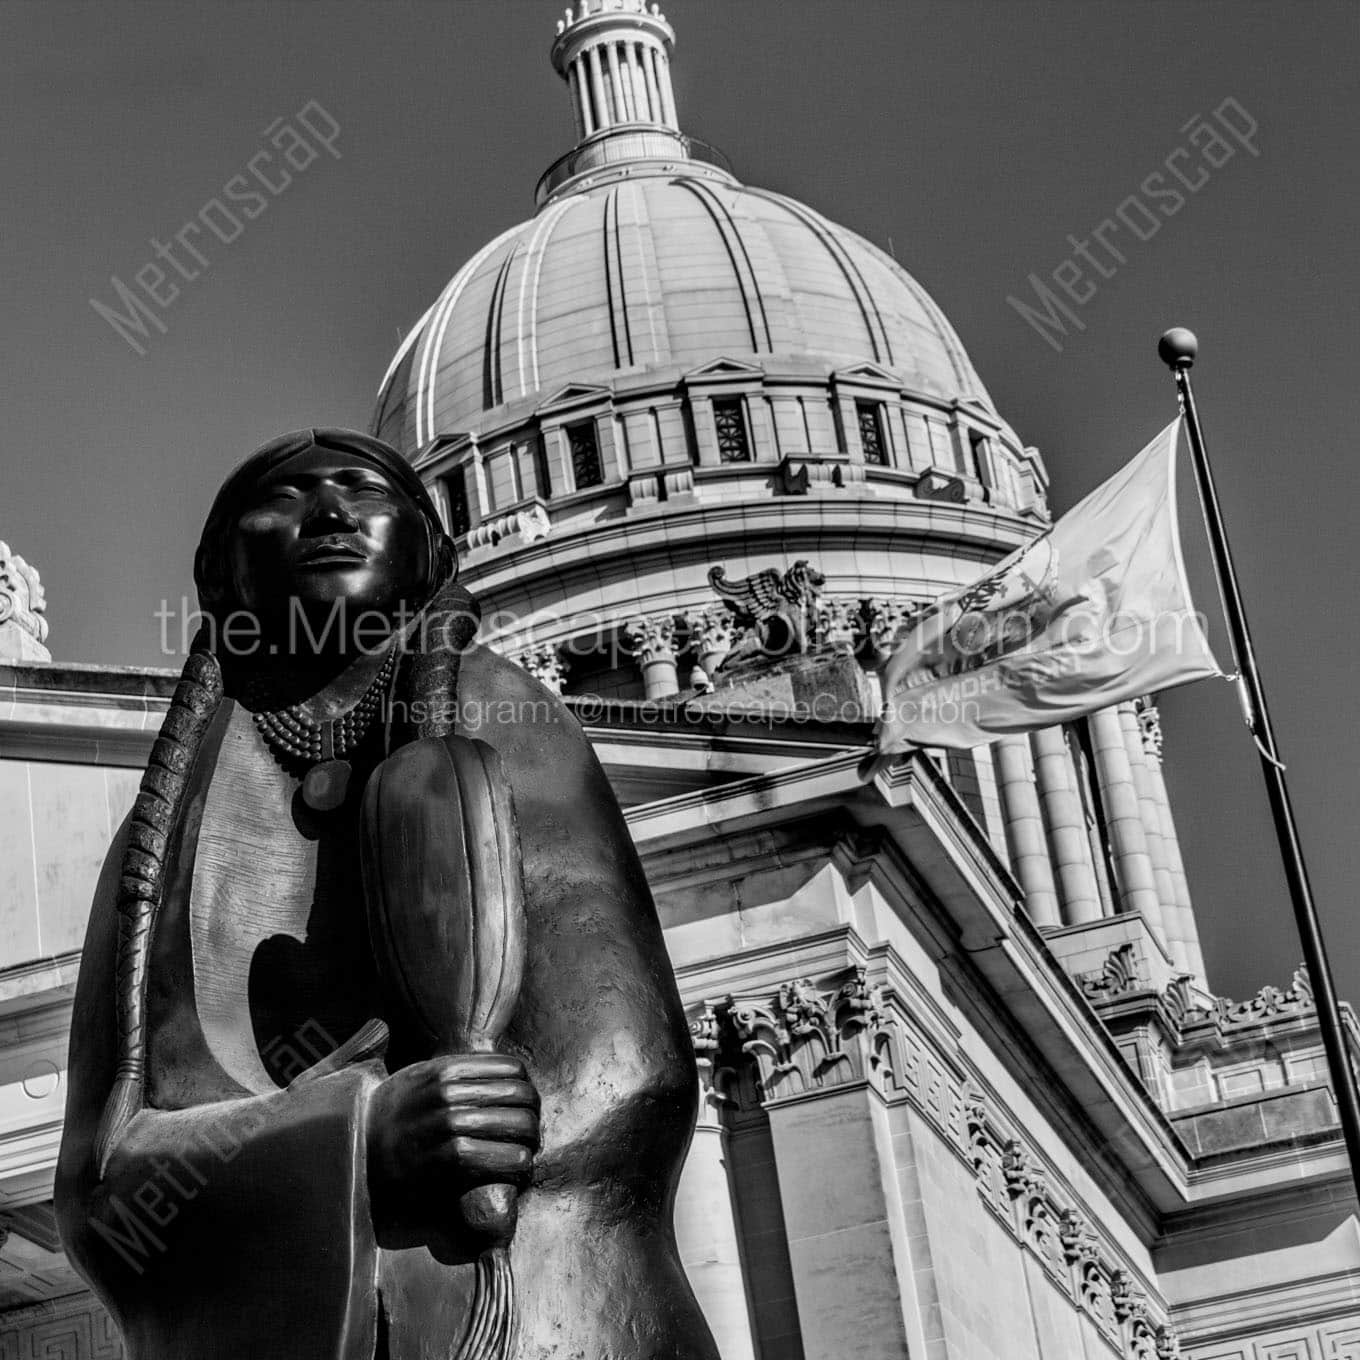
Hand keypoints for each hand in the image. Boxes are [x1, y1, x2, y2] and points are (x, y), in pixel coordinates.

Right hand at [366, 1054, 537, 1252]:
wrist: (353, 1161)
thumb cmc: (390, 1122)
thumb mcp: (412, 1080)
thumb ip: (448, 1068)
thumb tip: (485, 1063)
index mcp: (443, 1069)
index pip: (513, 1069)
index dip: (527, 1089)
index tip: (525, 1108)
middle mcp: (447, 1091)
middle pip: (520, 1096)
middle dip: (533, 1117)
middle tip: (531, 1136)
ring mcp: (446, 1123)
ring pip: (517, 1125)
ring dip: (530, 1143)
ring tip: (527, 1155)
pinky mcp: (446, 1158)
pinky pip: (501, 1156)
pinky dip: (518, 1164)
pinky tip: (517, 1170)